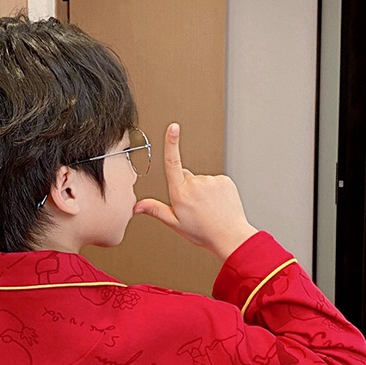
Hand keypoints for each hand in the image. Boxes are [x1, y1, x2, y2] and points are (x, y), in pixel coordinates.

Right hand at [134, 123, 257, 261]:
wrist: (229, 235)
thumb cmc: (202, 232)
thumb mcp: (174, 222)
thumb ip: (155, 210)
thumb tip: (136, 206)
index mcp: (180, 193)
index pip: (173, 162)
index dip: (172, 143)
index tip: (173, 127)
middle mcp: (195, 183)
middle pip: (185, 177)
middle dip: (186, 188)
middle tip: (193, 208)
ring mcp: (211, 180)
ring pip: (201, 181)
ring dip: (201, 192)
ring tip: (207, 209)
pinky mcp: (224, 180)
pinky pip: (215, 182)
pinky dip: (215, 191)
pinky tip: (216, 204)